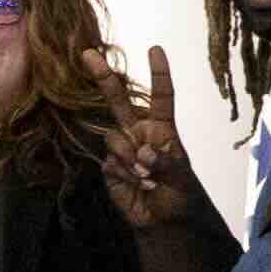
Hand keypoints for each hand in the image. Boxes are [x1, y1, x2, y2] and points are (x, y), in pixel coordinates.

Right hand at [104, 45, 200, 232]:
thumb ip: (165, 162)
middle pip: (118, 101)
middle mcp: (139, 133)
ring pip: (114, 139)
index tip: (155, 50)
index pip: (161, 97)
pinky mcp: (109, 166)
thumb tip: (144, 152)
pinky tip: (137, 186)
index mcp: (162, 129)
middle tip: (89, 53)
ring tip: (147, 179)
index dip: (159, 74)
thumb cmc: (181, 195)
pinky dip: (124, 175)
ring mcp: (122, 149)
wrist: (164, 222)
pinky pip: (110, 162)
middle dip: (104, 77)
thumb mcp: (182, 178)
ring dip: (130, 160)